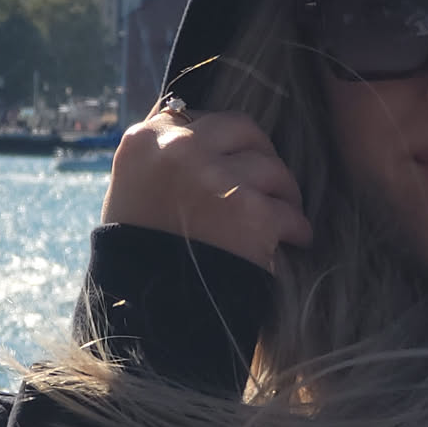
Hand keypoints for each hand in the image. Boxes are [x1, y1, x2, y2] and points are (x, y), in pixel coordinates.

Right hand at [101, 103, 313, 271]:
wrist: (145, 310)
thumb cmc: (136, 254)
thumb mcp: (132, 189)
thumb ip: (164, 159)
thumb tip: (207, 139)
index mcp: (145, 141)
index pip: (198, 116)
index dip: (223, 140)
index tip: (233, 158)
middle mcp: (179, 150)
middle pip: (243, 129)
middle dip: (261, 154)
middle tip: (269, 181)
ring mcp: (216, 179)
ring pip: (272, 168)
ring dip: (283, 193)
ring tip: (284, 213)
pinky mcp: (249, 212)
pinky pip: (288, 212)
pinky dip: (295, 228)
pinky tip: (295, 240)